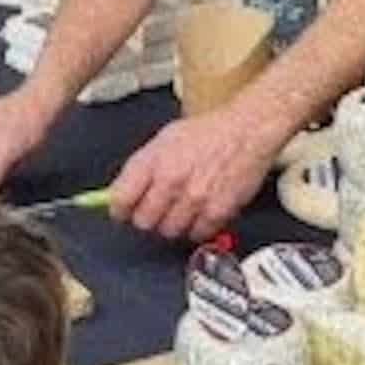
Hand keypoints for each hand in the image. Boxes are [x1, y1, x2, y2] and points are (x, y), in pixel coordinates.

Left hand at [109, 110, 272, 239]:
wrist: (247, 130)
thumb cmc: (209, 132)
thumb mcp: (164, 140)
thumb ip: (140, 169)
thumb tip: (117, 194)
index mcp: (154, 160)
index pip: (120, 200)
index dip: (120, 209)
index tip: (124, 211)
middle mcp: (171, 180)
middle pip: (143, 221)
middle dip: (148, 216)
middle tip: (158, 207)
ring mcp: (194, 198)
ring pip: (169, 231)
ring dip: (173, 223)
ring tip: (183, 206)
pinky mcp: (217, 211)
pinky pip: (197, 234)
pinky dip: (198, 227)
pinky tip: (201, 210)